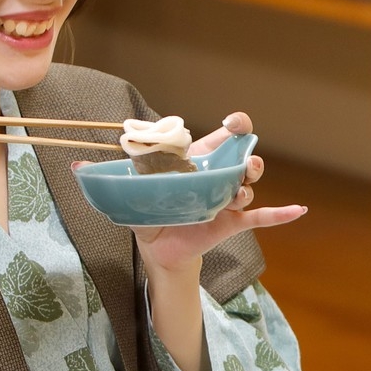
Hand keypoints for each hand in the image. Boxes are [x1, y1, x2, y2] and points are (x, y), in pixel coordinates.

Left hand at [74, 111, 305, 272]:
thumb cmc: (147, 212)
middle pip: (241, 160)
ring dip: (249, 186)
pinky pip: (262, 218)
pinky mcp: (233, 223)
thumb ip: (106, 178)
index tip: (238, 121)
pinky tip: (298, 210)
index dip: (232, 128)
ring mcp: (227, 199)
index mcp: (195, 163)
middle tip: (245, 158)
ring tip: (242, 188)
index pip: (218, 139)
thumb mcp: (128, 193)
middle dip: (248, 156)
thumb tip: (72, 167)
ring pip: (247, 186)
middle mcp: (216, 177)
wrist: (159, 249)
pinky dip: (281, 214)